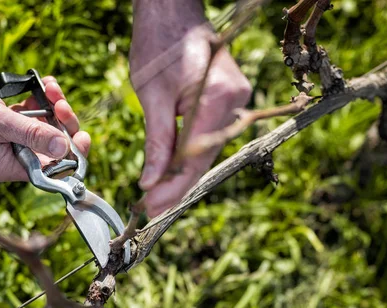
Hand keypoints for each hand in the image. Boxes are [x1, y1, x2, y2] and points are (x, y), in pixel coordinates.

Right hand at [0, 74, 89, 181]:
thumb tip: (65, 148)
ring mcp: (8, 140)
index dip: (72, 154)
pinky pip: (30, 115)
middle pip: (52, 147)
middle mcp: (12, 157)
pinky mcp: (5, 124)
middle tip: (60, 102)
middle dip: (62, 124)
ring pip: (44, 128)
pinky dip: (39, 100)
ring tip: (50, 87)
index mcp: (10, 167)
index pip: (52, 170)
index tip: (83, 136)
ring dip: (52, 106)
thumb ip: (33, 135)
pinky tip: (42, 84)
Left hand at [130, 0, 251, 216]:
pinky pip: (208, 135)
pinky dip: (188, 153)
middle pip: (204, 156)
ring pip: (206, 149)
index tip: (150, 207)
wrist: (173, 11)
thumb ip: (157, 142)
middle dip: (176, 184)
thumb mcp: (151, 95)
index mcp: (218, 97)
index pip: (195, 156)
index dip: (173, 187)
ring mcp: (237, 100)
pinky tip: (170, 171)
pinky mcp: (229, 100)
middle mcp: (236, 101)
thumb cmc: (159, 44)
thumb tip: (151, 183)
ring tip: (156, 196)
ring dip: (182, 172)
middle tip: (150, 209)